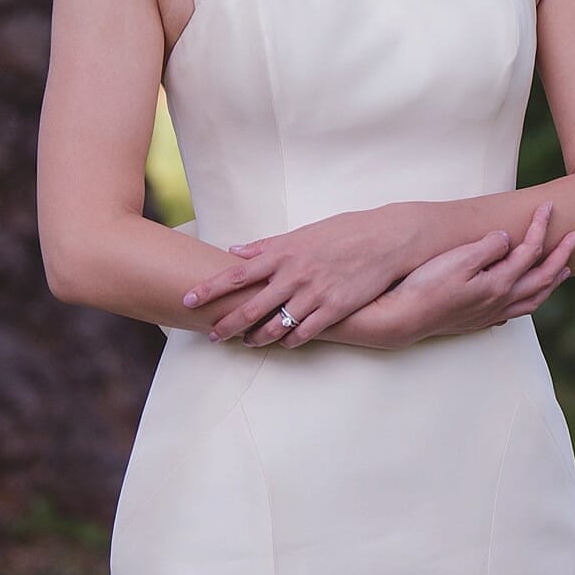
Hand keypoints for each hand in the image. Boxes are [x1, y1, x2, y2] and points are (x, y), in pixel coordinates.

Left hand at [180, 206, 409, 347]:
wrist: (386, 238)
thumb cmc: (345, 231)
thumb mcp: (303, 233)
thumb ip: (267, 246)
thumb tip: (235, 251)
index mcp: (283, 253)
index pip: (236, 274)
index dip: (209, 289)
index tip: (188, 299)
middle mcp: (293, 275)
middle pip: (249, 306)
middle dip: (226, 324)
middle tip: (212, 335)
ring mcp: (313, 294)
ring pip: (274, 325)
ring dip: (257, 337)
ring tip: (248, 342)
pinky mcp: (333, 309)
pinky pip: (304, 333)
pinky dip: (290, 341)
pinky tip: (284, 343)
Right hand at [383, 201, 574, 346]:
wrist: (403, 318)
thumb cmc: (426, 286)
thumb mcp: (457, 260)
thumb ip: (487, 248)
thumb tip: (507, 238)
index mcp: (499, 284)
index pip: (529, 252)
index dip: (541, 227)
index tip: (548, 207)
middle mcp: (501, 302)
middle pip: (543, 278)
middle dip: (562, 254)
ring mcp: (491, 314)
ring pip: (534, 299)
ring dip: (552, 281)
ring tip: (564, 269)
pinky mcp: (479, 321)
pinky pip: (516, 312)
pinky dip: (530, 301)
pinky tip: (526, 299)